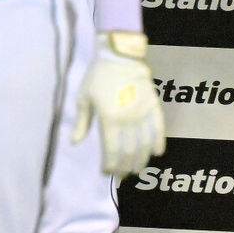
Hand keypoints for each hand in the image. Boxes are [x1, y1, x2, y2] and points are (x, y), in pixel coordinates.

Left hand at [71, 32, 164, 178]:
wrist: (119, 56)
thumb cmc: (97, 76)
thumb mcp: (83, 98)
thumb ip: (81, 122)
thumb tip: (74, 143)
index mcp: (108, 117)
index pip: (111, 150)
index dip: (110, 164)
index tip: (106, 172)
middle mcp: (127, 119)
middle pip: (129, 151)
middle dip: (125, 167)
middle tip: (122, 176)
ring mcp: (143, 113)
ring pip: (145, 144)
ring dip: (141, 159)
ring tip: (136, 169)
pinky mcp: (154, 106)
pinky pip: (159, 129)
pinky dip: (159, 142)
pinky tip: (156, 153)